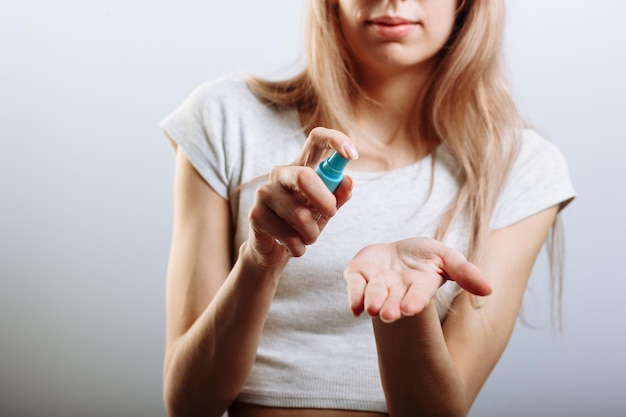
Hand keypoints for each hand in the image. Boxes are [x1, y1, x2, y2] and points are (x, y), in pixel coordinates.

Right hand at [247, 127, 357, 266]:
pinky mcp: (255, 215)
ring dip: (312, 233)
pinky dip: (299, 247)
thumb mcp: (325, 210)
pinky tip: (294, 245)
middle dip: (325, 201)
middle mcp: (280, 173)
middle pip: (304, 176)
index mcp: (301, 165)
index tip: (353, 155)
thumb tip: (348, 181)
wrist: (274, 249)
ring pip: (300, 215)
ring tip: (308, 237)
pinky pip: (289, 236)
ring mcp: (265, 193)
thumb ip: (338, 196)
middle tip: (331, 214)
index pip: (316, 139)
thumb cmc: (302, 224)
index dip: (336, 140)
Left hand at [343, 237, 490, 322]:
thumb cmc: (424, 257)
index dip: (414, 301)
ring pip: (373, 294)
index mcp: (419, 286)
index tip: (409, 309)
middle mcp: (396, 289)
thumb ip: (465, 272)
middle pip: (393, 300)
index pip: (418, 295)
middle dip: (390, 307)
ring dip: (372, 301)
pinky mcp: (358, 274)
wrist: (395, 252)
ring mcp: (376, 282)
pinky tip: (354, 307)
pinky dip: (353, 295)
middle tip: (387, 315)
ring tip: (373, 309)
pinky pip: (354, 285)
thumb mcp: (447, 257)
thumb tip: (488, 289)